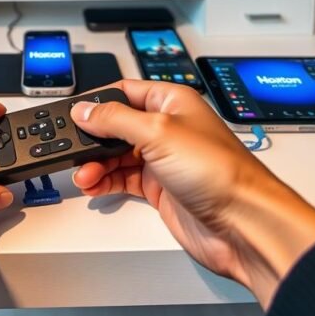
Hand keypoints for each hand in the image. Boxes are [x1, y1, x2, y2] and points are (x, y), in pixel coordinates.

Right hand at [71, 81, 314, 306]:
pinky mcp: (162, 188)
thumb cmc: (219, 172)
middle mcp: (168, 128)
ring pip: (118, 155)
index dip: (98, 101)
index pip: (125, 92)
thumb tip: (85, 109)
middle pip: (118, 125)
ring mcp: (165, 160)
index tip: (72, 112)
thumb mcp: (158, 132)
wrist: (242, 224)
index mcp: (172, 102)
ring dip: (96, 163)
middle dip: (93, 137)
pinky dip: (105, 181)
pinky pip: (124, 179)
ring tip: (82, 173)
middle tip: (72, 148)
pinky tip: (93, 185)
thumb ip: (115, 119)